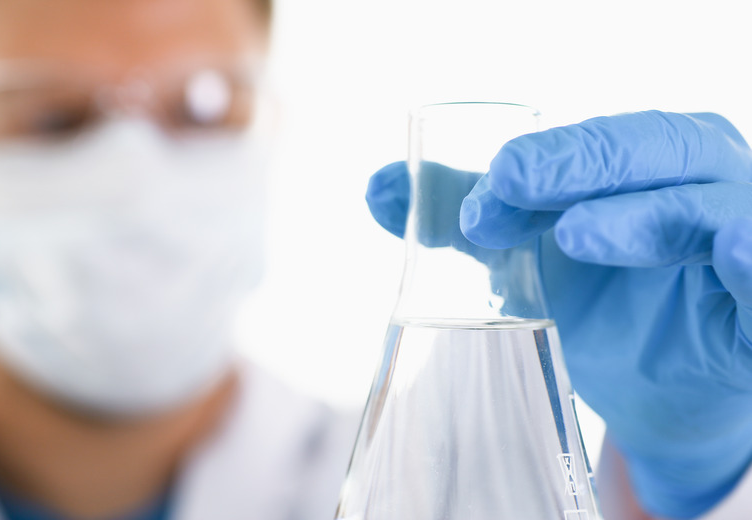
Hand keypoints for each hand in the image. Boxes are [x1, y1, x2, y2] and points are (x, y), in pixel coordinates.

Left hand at [366, 111, 751, 518]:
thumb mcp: (529, 258)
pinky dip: (751, 262)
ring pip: (708, 209)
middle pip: (652, 152)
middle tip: (508, 183)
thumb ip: (465, 217)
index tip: (479, 196)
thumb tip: (380, 189)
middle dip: (576, 165)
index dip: (539, 159)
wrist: (658, 387)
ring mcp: (742, 241)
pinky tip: (731, 252)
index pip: (597, 143)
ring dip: (640, 216)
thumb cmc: (603, 304)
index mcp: (650, 161)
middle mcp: (704, 185)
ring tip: (574, 234)